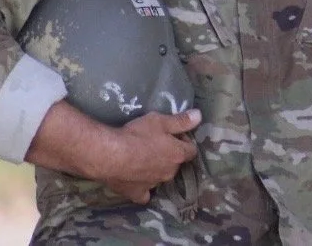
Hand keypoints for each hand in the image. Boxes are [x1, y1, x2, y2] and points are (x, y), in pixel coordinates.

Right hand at [27, 103, 201, 204]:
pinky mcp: (137, 193)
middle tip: (156, 143)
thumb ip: (181, 120)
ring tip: (143, 158)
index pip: (191, 150)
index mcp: (177, 155)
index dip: (184, 141)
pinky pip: (144, 194)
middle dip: (169, 155)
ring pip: (160, 177)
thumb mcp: (160, 121)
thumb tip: (199, 116)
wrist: (111, 155)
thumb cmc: (137, 134)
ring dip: (156, 169)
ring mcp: (153, 185)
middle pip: (175, 164)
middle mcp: (169, 172)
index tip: (174, 135)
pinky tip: (138, 184)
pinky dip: (143, 190)